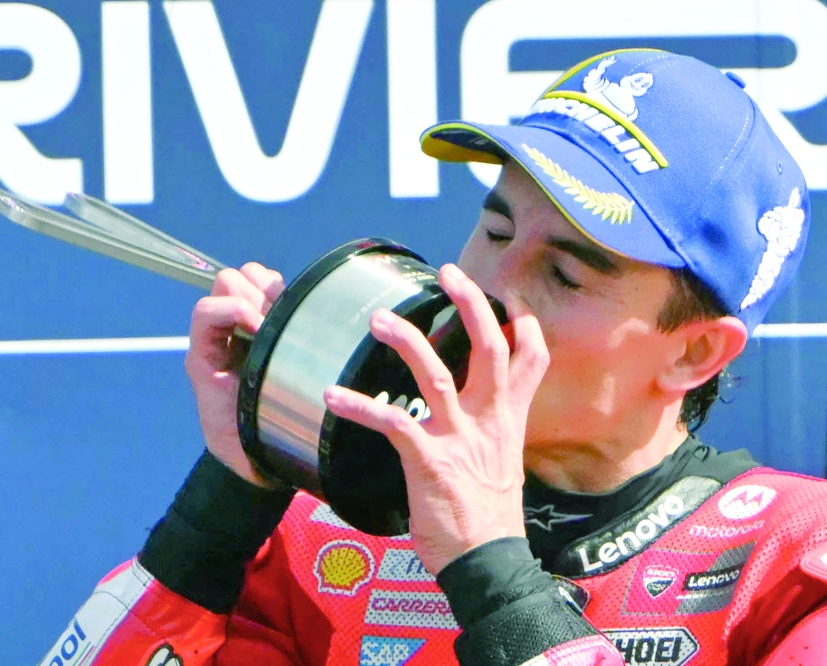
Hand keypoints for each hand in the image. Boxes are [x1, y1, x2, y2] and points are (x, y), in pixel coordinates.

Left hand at [185, 262, 285, 488]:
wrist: (261, 454)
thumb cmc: (244, 445)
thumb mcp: (226, 435)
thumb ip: (230, 403)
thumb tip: (255, 366)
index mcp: (205, 356)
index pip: (207, 310)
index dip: (236, 312)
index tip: (263, 335)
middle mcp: (220, 335)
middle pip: (226, 282)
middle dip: (252, 297)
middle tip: (274, 326)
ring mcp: (244, 325)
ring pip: (247, 276)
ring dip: (266, 290)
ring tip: (284, 319)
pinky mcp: (270, 323)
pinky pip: (270, 285)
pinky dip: (281, 290)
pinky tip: (294, 315)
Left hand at [323, 264, 548, 573]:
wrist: (488, 565)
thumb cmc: (487, 519)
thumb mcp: (500, 466)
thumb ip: (484, 432)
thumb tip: (462, 416)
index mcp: (506, 420)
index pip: (530, 360)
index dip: (524, 323)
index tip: (511, 295)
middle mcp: (488, 422)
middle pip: (491, 350)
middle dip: (472, 306)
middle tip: (449, 272)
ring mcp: (460, 440)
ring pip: (438, 376)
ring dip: (408, 343)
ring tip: (378, 320)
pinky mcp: (430, 462)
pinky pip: (393, 424)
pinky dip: (360, 407)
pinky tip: (332, 396)